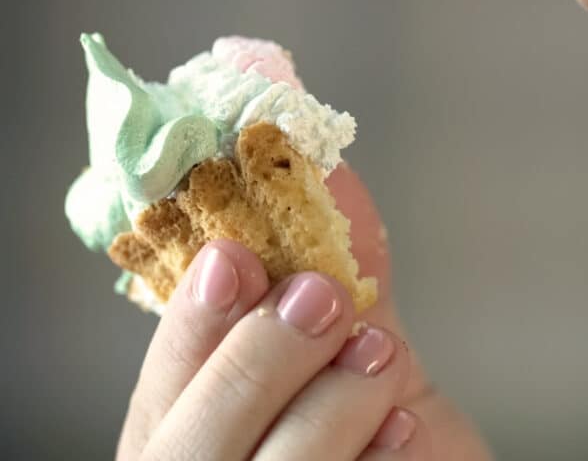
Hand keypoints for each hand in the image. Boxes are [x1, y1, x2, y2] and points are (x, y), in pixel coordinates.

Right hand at [117, 165, 489, 459]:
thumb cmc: (389, 432)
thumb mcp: (364, 356)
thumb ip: (344, 287)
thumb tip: (332, 178)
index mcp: (193, 439)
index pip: (161, 389)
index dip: (189, 323)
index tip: (231, 257)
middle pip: (190, 450)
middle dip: (253, 361)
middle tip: (319, 296)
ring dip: (322, 408)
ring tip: (377, 354)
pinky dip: (375, 460)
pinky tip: (403, 426)